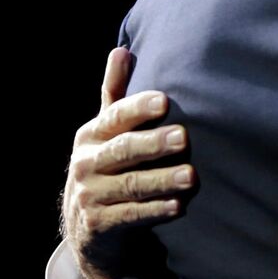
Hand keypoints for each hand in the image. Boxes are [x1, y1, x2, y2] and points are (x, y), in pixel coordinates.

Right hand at [61, 46, 197, 278]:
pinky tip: (178, 206)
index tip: (164, 101)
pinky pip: (131, 217)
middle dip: (154, 144)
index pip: (114, 116)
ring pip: (131, 185)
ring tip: (192, 176)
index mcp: (90, 135)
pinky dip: (155, 211)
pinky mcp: (100, 226)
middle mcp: (86, 163)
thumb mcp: (105, 132)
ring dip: (162, 181)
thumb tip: (122, 50)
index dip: (138, 108)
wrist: (88, 229)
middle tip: (184, 138)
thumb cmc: (107, 168)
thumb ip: (114, 94)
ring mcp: (90, 196)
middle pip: (124, 151)